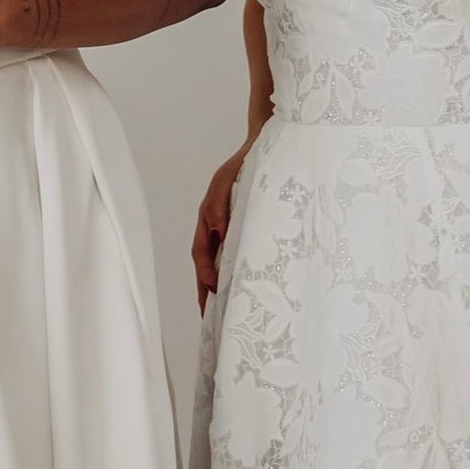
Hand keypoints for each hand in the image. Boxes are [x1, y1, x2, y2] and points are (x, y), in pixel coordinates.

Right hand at [193, 141, 249, 310]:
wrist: (267, 149)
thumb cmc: (245, 164)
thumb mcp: (228, 184)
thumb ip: (221, 208)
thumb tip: (218, 234)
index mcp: (208, 219)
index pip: (202, 253)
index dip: (206, 274)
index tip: (212, 294)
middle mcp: (217, 228)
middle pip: (208, 266)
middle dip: (207, 292)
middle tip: (210, 319)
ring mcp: (231, 231)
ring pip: (222, 264)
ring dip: (220, 288)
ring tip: (222, 313)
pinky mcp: (248, 231)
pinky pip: (238, 257)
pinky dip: (236, 276)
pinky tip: (244, 288)